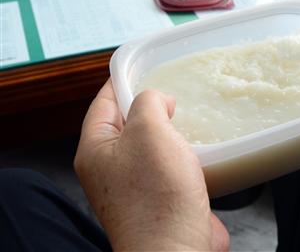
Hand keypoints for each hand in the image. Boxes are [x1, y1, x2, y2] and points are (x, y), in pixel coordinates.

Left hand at [75, 80, 228, 251]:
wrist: (176, 250)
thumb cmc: (156, 192)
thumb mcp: (148, 129)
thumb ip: (148, 101)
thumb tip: (159, 101)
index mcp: (95, 150)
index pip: (102, 104)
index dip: (119, 82)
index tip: (139, 66)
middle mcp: (110, 171)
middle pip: (128, 125)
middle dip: (151, 108)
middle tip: (173, 92)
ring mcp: (135, 188)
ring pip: (153, 147)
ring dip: (172, 133)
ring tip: (191, 117)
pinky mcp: (161, 201)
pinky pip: (171, 168)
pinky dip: (185, 156)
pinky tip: (203, 148)